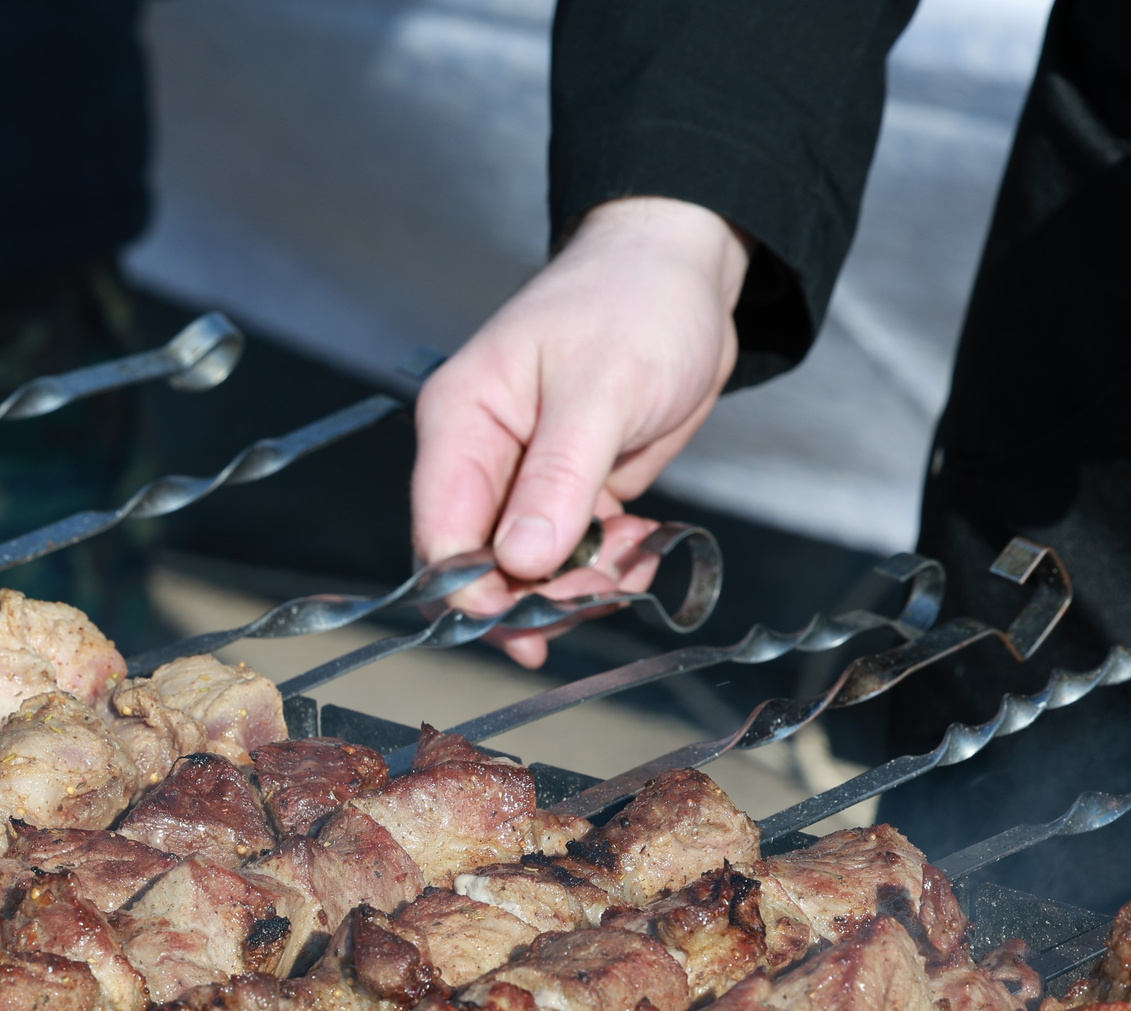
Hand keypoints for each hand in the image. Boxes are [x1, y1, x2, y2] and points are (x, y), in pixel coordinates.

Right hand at [411, 196, 746, 665]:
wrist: (688, 268)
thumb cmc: (637, 303)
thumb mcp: (602, 391)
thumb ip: (558, 478)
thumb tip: (520, 561)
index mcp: (461, 421)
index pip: (441, 533)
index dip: (476, 590)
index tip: (530, 622)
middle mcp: (480, 455)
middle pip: (478, 565)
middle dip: (535, 597)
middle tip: (598, 597)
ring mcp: (524, 477)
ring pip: (528, 571)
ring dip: (579, 585)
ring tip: (632, 560)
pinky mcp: (567, 489)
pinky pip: (571, 555)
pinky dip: (606, 566)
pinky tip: (641, 547)